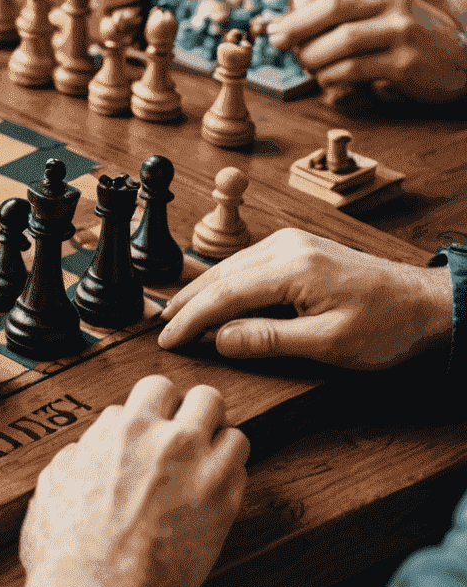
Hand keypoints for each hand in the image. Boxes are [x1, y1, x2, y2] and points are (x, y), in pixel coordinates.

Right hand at [19, 376, 248, 586]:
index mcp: (121, 430)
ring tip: (209, 461)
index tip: (149, 435)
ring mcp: (199, 466)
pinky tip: (215, 491)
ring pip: (231, 425)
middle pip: (201, 395)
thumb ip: (75, 459)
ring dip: (220, 442)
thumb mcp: (52, 487)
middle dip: (196, 411)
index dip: (149, 418)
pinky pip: (243, 469)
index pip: (149, 396)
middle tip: (190, 434)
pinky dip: (231, 477)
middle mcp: (165, 438)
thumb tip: (84, 453)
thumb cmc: (69, 547)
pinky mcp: (224, 501)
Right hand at [159, 228, 452, 368]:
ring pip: (230, 267)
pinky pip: (247, 264)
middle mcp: (287, 246)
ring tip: (177, 316)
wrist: (426, 302)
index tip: (168, 340)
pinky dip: (224, 284)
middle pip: (220, 275)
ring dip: (202, 292)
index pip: (225, 295)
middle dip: (187, 303)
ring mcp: (291, 243)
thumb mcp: (328, 344)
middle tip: (161, 329)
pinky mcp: (296, 247)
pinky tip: (213, 300)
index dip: (191, 320)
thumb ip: (269, 340)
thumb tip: (219, 339)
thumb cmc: (387, 326)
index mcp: (294, 268)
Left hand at [266, 0, 466, 103]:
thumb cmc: (413, 42)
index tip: (273, 33)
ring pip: (340, 44)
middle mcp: (395, 7)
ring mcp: (403, 35)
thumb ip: (339, 10)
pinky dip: (333, 79)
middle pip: (332, 15)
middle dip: (299, 34)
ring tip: (313, 70)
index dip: (296, 17)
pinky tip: (331, 83)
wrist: (465, 63)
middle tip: (285, 50)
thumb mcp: (379, 17)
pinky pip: (354, 70)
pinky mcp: (406, 64)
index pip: (330, 0)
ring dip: (316, 61)